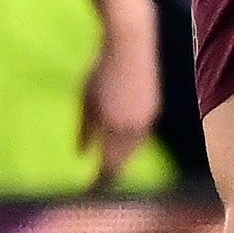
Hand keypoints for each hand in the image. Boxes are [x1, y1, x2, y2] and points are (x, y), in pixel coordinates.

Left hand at [82, 8, 158, 179]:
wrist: (130, 42)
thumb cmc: (102, 69)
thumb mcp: (87, 101)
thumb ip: (84, 131)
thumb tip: (80, 155)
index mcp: (117, 129)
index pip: (108, 168)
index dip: (98, 182)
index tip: (88, 190)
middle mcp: (135, 129)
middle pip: (121, 162)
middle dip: (109, 173)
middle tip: (95, 183)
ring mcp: (146, 119)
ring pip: (131, 150)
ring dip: (118, 158)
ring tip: (105, 166)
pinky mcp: (152, 110)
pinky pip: (138, 136)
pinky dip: (126, 143)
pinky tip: (116, 142)